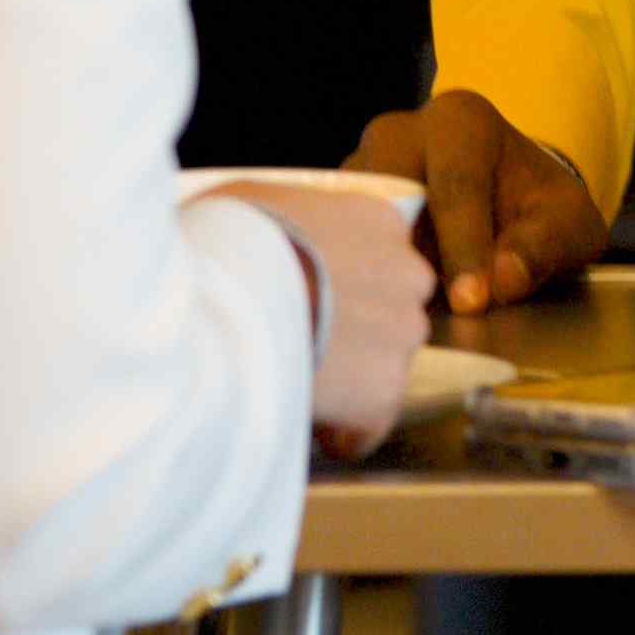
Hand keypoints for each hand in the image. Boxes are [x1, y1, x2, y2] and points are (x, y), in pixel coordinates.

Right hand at [239, 178, 437, 457]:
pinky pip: (372, 421)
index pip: (381, 255)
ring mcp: (401, 332)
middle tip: (307, 344)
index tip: (314, 298)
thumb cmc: (228, 239)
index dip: (347, 283)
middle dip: (359, 329)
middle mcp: (406, 273)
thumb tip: (261, 238)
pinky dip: (348, 431)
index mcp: (377, 220)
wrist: (231, 294)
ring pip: (386, 363)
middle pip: (393, 308)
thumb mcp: (253, 203)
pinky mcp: (385, 389)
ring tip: (300, 386)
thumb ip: (286, 220)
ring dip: (353, 378)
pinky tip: (317, 432)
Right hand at [350, 87, 608, 317]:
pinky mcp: (338, 200)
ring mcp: (361, 165)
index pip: (456, 186)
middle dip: (407, 255)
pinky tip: (372, 305)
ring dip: (373, 265)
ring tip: (397, 314)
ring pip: (353, 216)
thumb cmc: (538, 209)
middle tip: (423, 311)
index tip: (471, 301)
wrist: (507, 201)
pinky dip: (354, 269)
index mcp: (461, 122)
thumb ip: (544, 246)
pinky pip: (337, 233)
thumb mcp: (568, 224)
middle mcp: (401, 133)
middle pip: (389, 194)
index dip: (463, 247)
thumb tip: (502, 280)